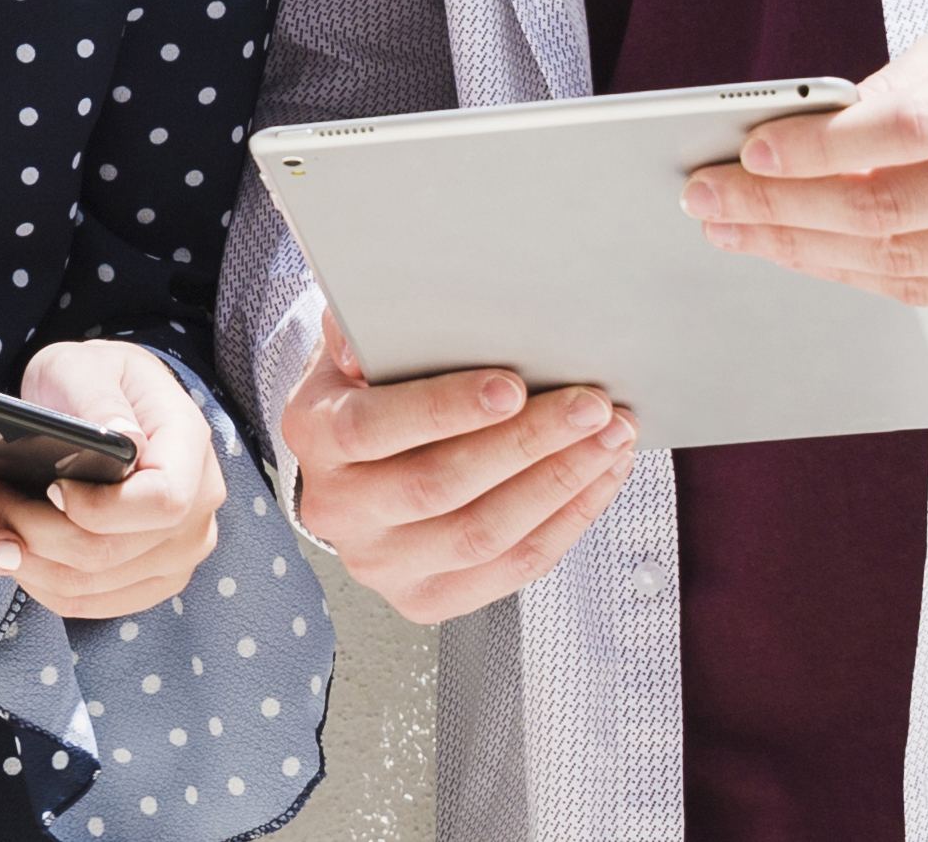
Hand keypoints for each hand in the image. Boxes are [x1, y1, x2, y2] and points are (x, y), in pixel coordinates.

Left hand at [0, 338, 226, 620]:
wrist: (113, 405)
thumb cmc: (96, 379)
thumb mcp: (86, 366)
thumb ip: (98, 398)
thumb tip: (122, 436)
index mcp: (191, 446)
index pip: (162, 501)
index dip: (99, 508)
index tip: (49, 487)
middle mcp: (199, 508)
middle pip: (116, 552)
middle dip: (41, 534)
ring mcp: (180, 552)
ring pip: (95, 584)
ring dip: (33, 560)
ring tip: (0, 519)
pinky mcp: (152, 579)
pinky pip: (92, 603)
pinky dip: (44, 584)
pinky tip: (21, 549)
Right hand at [272, 313, 636, 625]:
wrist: (355, 467)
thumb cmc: (370, 389)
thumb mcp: (354, 344)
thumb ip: (365, 327)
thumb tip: (367, 338)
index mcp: (316, 435)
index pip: (375, 427)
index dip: (446, 409)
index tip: (513, 386)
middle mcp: (339, 509)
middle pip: (440, 486)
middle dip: (528, 444)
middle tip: (591, 406)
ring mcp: (382, 564)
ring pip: (483, 534)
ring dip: (560, 485)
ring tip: (611, 439)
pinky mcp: (426, 599)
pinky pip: (510, 569)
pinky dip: (566, 523)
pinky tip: (599, 479)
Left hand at [679, 7, 927, 319]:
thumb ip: (907, 80)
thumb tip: (810, 128)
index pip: (903, 133)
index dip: (815, 149)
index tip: (750, 147)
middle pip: (886, 212)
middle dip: (781, 209)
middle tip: (708, 198)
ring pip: (897, 267)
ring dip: (803, 251)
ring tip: (736, 230)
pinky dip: (860, 276)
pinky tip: (810, 255)